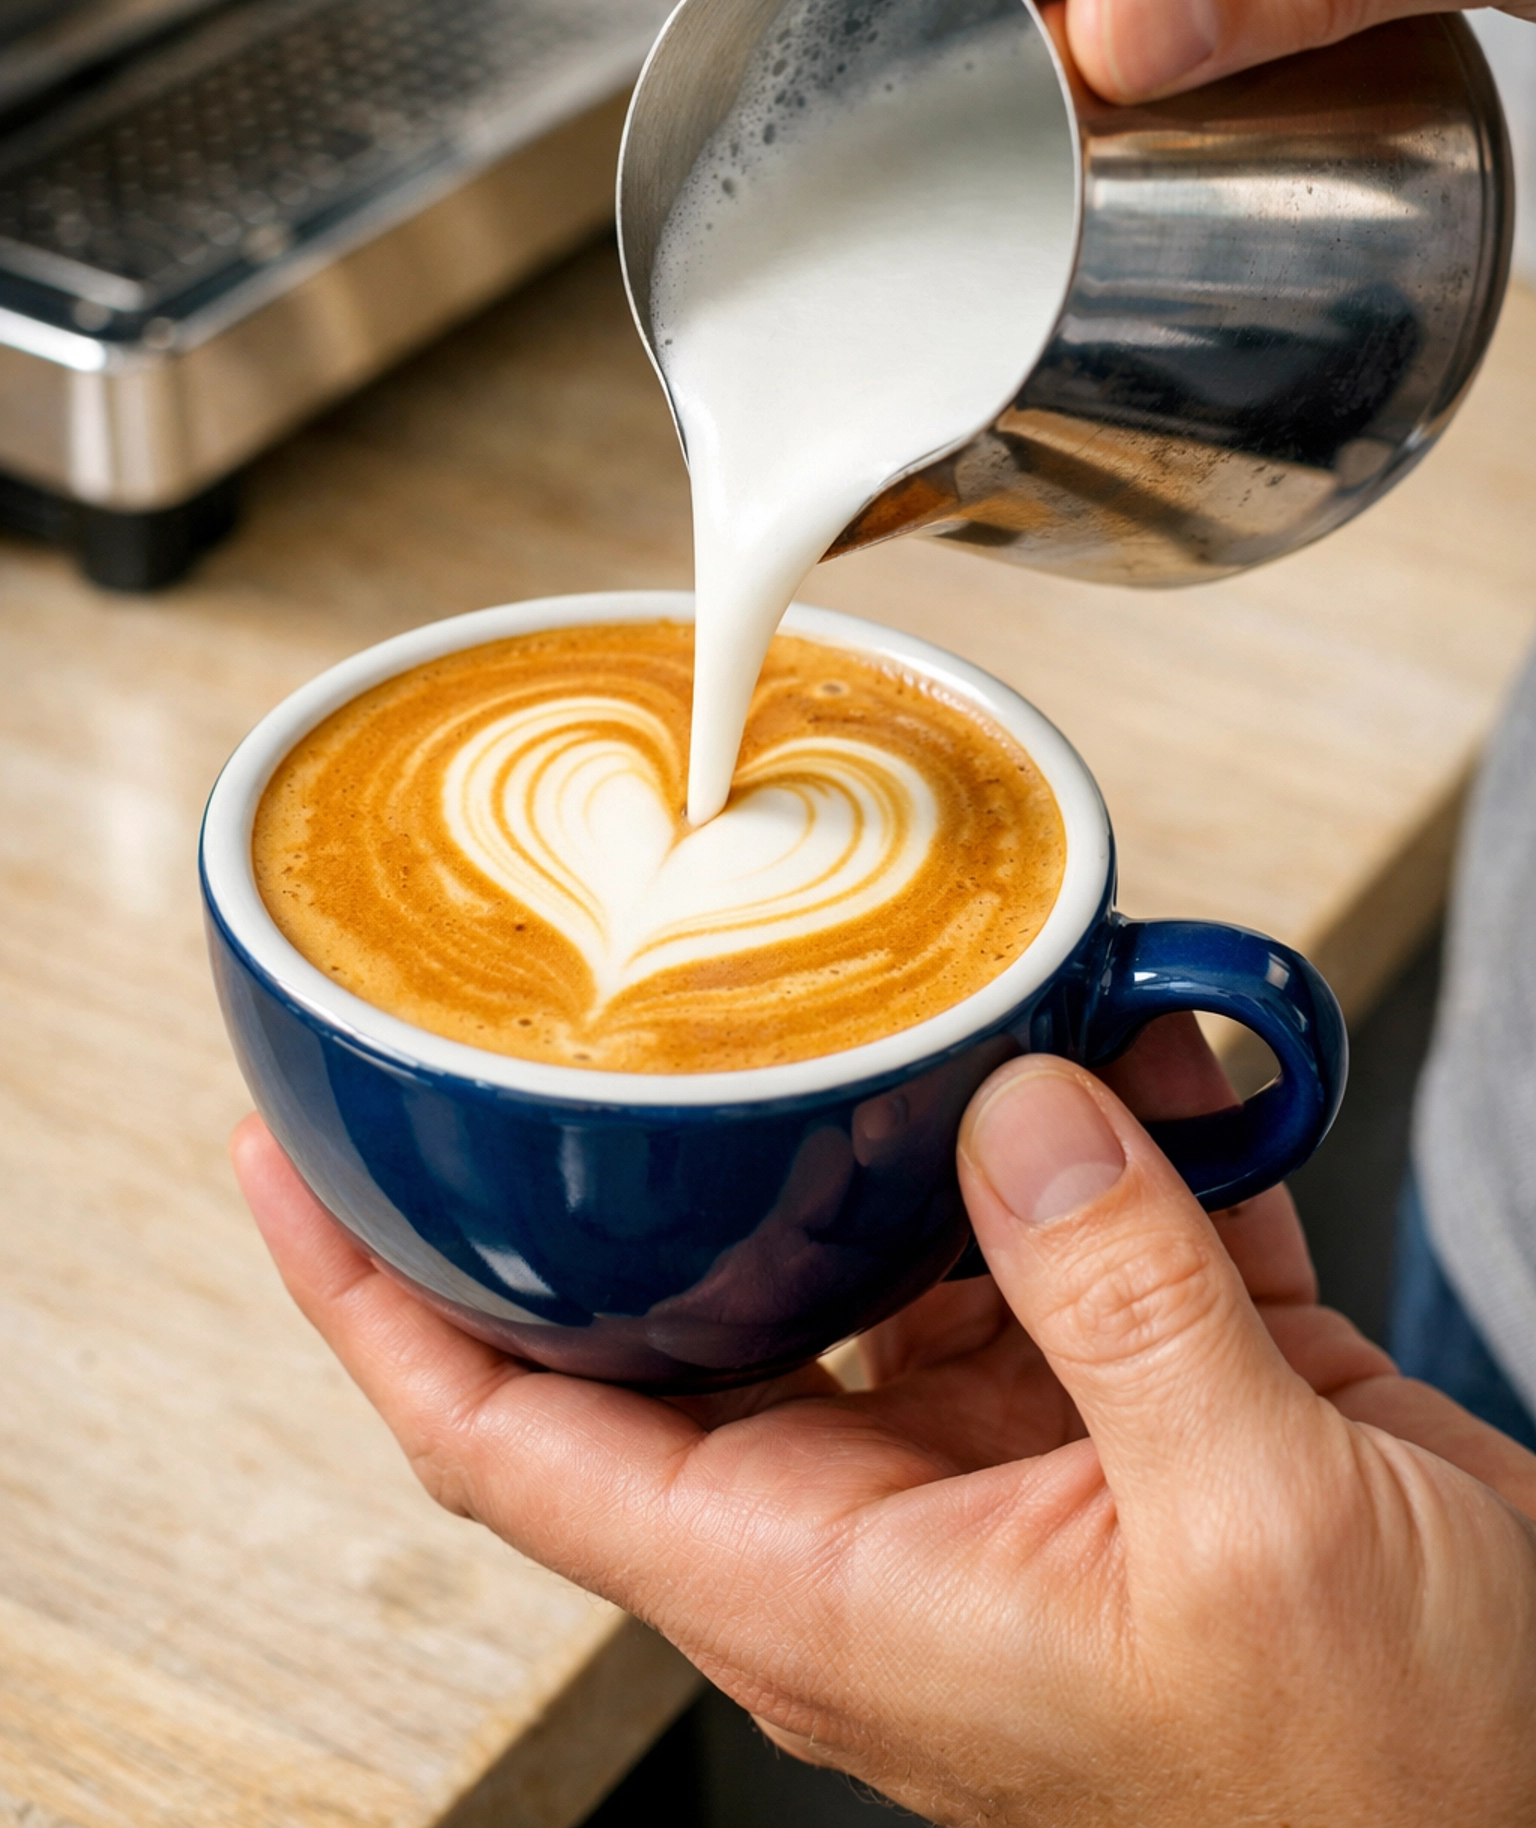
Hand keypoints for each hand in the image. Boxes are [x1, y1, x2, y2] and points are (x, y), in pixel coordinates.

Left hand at [234, 1017, 1535, 1826]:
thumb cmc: (1389, 1785)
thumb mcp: (1254, 1536)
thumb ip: (1122, 1305)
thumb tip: (1018, 1112)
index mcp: (836, 1585)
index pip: (515, 1444)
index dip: (376, 1312)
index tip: (288, 1170)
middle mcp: (885, 1509)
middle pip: (686, 1301)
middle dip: (643, 1149)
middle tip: (585, 985)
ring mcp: (1007, 1446)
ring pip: (894, 1230)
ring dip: (926, 1101)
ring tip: (934, 960)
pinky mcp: (1134, 1398)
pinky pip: (1078, 1225)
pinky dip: (1117, 1125)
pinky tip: (1159, 1032)